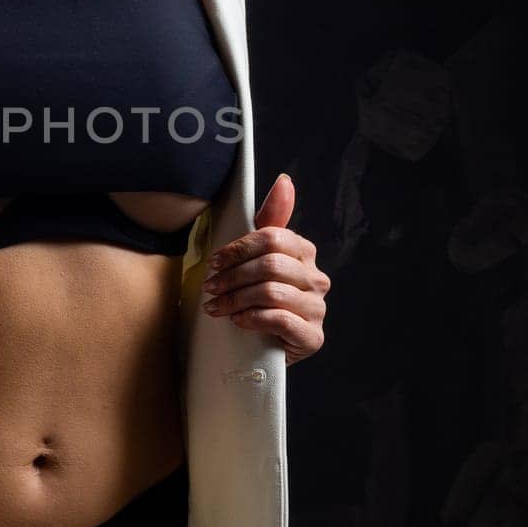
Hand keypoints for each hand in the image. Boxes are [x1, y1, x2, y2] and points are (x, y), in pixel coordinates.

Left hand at [199, 174, 328, 366]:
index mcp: (304, 252)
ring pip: (272, 292)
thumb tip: (285, 181)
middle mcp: (317, 278)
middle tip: (210, 287)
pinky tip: (237, 321)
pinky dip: (251, 318)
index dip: (238, 249)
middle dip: (232, 276)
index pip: (272, 239)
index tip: (214, 262)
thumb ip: (270, 220)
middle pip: (270, 264)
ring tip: (216, 306)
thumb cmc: (259, 297)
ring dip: (235, 298)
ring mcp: (317, 308)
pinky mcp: (312, 336)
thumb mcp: (258, 258)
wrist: (265, 345)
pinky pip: (280, 319)